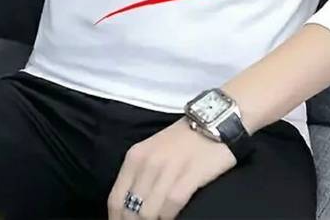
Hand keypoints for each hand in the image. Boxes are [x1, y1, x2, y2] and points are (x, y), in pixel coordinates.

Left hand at [107, 116, 236, 219]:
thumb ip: (139, 177)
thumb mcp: (152, 152)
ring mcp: (168, 168)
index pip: (115, 200)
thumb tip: (128, 209)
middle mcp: (147, 163)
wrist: (214, 120)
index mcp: (134, 157)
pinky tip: (171, 219)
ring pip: (148, 212)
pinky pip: (171, 206)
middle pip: (131, 211)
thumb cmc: (182, 140)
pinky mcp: (190, 175)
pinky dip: (168, 218)